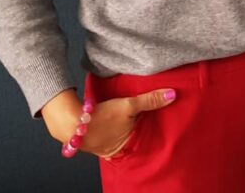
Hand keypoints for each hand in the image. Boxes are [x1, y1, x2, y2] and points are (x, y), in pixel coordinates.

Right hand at [41, 87, 177, 157]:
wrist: (71, 121)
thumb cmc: (102, 116)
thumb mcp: (129, 105)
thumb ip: (150, 101)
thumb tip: (173, 94)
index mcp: (127, 145)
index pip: (144, 139)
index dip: (151, 131)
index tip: (160, 124)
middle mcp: (115, 150)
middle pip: (131, 138)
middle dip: (137, 131)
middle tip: (144, 120)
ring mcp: (102, 146)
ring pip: (118, 137)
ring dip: (122, 129)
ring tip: (128, 120)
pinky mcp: (92, 139)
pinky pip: (105, 134)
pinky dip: (110, 128)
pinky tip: (110, 121)